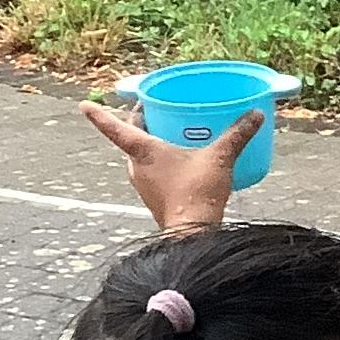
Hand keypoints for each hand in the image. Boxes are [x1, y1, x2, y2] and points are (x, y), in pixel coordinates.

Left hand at [82, 99, 257, 234]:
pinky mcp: (153, 198)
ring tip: (171, 134)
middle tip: (157, 110)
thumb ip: (237, 134)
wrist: (193, 234)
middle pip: (131, 139)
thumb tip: (256, 114)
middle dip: (141, 124)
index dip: (99, 115)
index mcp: (143, 151)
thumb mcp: (220, 158)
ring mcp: (142, 185)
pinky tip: (181, 163)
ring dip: (151, 144)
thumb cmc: (198, 193)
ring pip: (140, 157)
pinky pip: (150, 173)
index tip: (83, 105)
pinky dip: (159, 163)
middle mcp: (136, 167)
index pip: (114, 128)